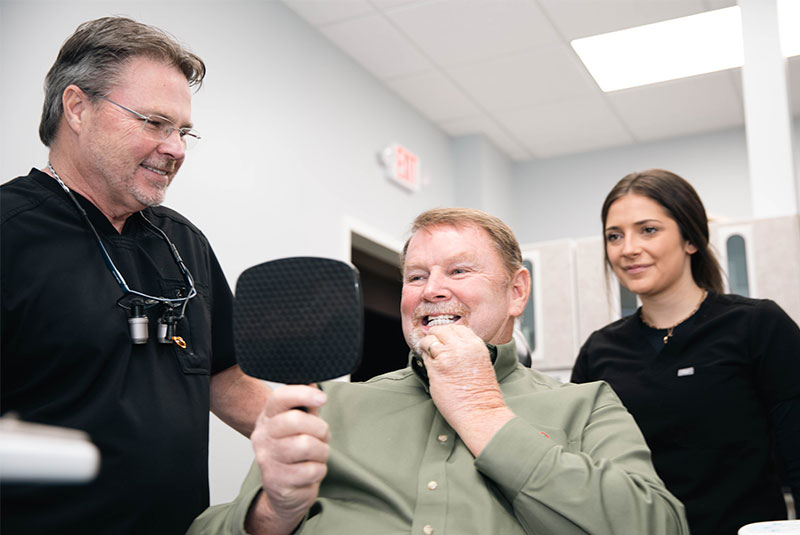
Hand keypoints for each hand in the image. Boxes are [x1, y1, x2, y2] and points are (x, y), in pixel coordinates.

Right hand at [246, 385, 329, 534]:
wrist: (283, 490)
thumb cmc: (293, 452)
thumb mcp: (299, 425)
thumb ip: (305, 405)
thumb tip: (312, 382)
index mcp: (267, 417)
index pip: (280, 397)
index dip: (303, 393)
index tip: (322, 397)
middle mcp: (262, 437)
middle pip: (296, 420)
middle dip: (319, 428)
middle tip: (322, 436)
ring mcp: (267, 460)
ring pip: (306, 446)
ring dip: (321, 451)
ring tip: (317, 455)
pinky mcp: (277, 481)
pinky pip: (311, 470)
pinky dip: (319, 471)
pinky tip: (311, 471)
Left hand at [419, 325, 514, 455]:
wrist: (481, 412)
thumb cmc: (482, 393)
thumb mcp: (481, 362)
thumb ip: (467, 350)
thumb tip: (449, 343)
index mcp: (476, 344)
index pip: (456, 327)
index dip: (447, 333)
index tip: (443, 339)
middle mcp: (462, 347)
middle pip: (440, 329)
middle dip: (435, 336)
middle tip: (432, 346)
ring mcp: (448, 356)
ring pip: (429, 341)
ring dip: (427, 348)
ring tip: (430, 357)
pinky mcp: (436, 368)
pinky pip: (424, 357)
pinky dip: (425, 360)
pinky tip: (431, 369)